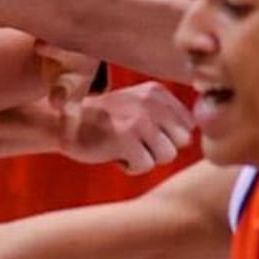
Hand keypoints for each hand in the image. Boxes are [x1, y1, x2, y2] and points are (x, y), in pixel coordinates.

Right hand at [59, 80, 194, 173]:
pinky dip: (129, 166)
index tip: (143, 133)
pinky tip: (113, 152)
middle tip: (134, 141)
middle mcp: (151, 102)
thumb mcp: (140, 107)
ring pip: (166, 156)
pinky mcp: (124, 138)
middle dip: (160, 149)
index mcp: (157, 92)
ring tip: (124, 146)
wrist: (65, 124)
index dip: (167, 137)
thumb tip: (193, 137)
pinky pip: (145, 166)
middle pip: (181, 143)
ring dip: (145, 158)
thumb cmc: (106, 122)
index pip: (188, 126)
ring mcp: (138, 119)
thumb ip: (168, 117)